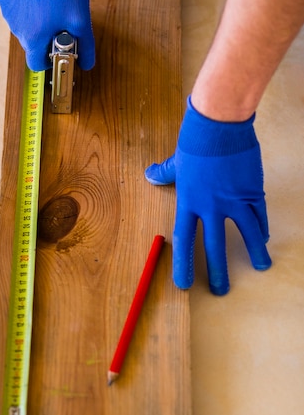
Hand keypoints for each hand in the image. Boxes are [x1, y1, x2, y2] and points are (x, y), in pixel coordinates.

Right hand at [0, 0, 94, 71]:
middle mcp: (17, 29)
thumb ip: (86, 46)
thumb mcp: (81, 19)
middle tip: (59, 22)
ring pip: (25, 27)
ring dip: (37, 22)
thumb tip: (87, 63)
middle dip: (46, 38)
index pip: (36, 64)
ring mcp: (9, 14)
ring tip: (50, 5)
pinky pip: (17, 11)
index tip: (57, 51)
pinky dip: (28, 8)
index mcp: (33, 38)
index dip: (49, 60)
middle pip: (32, 45)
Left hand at [145, 97, 271, 294]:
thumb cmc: (195, 141)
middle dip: (217, 271)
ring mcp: (234, 200)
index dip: (184, 264)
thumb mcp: (176, 161)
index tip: (184, 284)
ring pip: (246, 233)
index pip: (184, 240)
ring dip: (253, 253)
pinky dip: (261, 228)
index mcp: (188, 202)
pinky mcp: (252, 191)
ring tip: (260, 267)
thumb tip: (150, 175)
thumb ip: (164, 173)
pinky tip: (264, 238)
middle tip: (220, 290)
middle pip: (214, 245)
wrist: (220, 125)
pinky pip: (258, 215)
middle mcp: (211, 206)